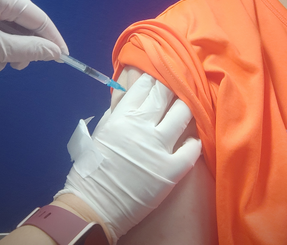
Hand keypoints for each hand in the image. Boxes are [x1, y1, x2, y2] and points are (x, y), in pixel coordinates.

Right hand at [56, 74, 201, 240]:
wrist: (94, 208)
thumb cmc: (92, 171)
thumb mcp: (100, 132)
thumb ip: (117, 112)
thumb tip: (132, 95)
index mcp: (121, 117)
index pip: (145, 86)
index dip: (155, 79)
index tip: (161, 78)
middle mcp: (141, 128)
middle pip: (166, 94)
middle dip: (174, 87)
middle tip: (179, 88)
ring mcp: (158, 148)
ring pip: (183, 114)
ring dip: (187, 109)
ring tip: (188, 111)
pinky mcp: (171, 170)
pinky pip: (192, 148)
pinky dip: (194, 142)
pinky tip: (192, 141)